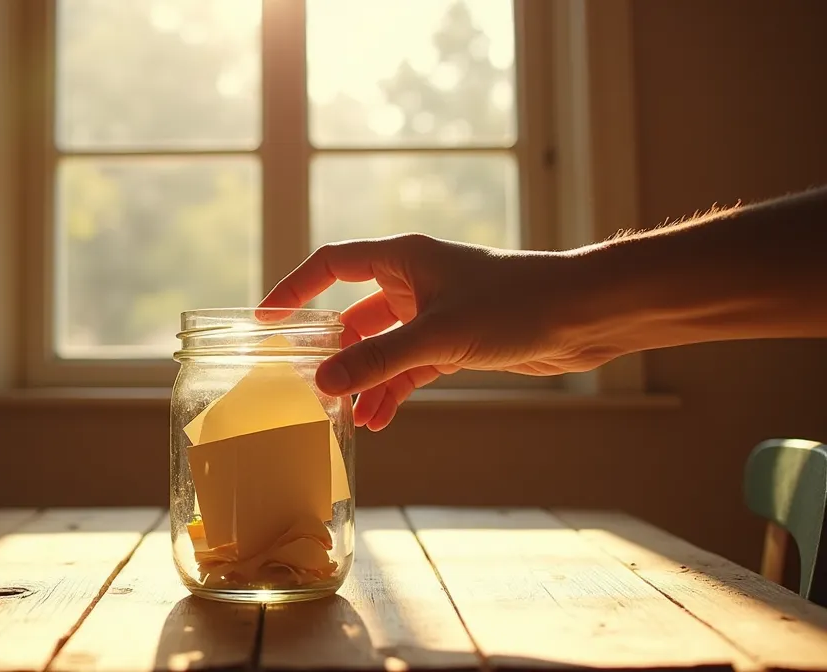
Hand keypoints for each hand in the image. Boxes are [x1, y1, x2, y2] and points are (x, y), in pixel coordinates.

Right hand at [259, 234, 622, 429]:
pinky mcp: (457, 341)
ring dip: (365, 379)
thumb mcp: (438, 336)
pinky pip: (410, 367)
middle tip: (304, 382)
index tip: (265, 320)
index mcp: (404, 258)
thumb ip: (378, 360)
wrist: (584, 315)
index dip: (295, 290)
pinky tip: (380, 420)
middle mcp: (415, 280)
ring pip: (383, 347)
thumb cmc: (516, 305)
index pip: (331, 265)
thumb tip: (323, 383)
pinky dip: (393, 390)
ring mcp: (436, 312)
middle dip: (332, 350)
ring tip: (346, 416)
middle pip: (354, 313)